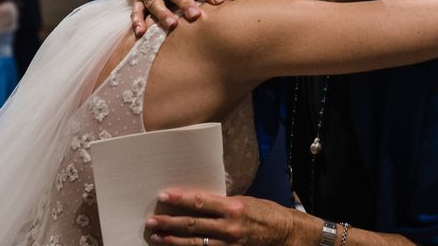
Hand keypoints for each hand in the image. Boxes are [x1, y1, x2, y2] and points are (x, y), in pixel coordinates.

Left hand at [145, 190, 294, 245]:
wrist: (286, 233)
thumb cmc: (266, 213)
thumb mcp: (244, 201)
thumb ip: (222, 203)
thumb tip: (200, 201)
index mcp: (232, 207)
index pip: (200, 202)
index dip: (180, 199)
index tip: (164, 196)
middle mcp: (229, 226)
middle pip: (192, 224)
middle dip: (169, 223)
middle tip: (151, 221)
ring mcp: (229, 244)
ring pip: (194, 243)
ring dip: (173, 241)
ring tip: (156, 238)